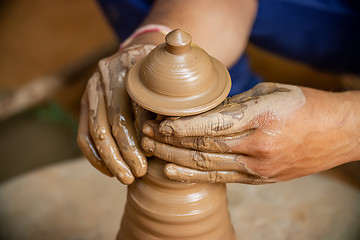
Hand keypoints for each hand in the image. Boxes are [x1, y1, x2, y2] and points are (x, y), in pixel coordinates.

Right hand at [77, 44, 154, 184]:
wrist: (138, 53)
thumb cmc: (160, 73)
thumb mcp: (166, 80)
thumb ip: (164, 104)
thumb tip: (160, 139)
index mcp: (128, 67)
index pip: (129, 110)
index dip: (137, 139)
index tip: (148, 162)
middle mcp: (105, 77)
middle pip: (109, 123)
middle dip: (123, 154)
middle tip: (137, 175)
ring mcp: (91, 89)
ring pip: (94, 131)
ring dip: (109, 160)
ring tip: (125, 178)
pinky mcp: (85, 103)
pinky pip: (83, 135)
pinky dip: (95, 156)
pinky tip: (109, 171)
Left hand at [141, 82, 358, 183]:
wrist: (338, 132)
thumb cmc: (303, 105)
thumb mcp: (267, 93)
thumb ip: (234, 105)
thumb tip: (201, 112)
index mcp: (260, 118)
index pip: (209, 125)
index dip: (180, 127)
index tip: (158, 123)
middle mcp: (257, 146)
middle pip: (203, 147)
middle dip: (169, 141)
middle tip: (145, 135)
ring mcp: (258, 167)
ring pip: (207, 166)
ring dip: (175, 158)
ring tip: (152, 152)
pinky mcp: (260, 179)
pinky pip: (222, 178)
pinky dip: (195, 175)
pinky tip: (173, 171)